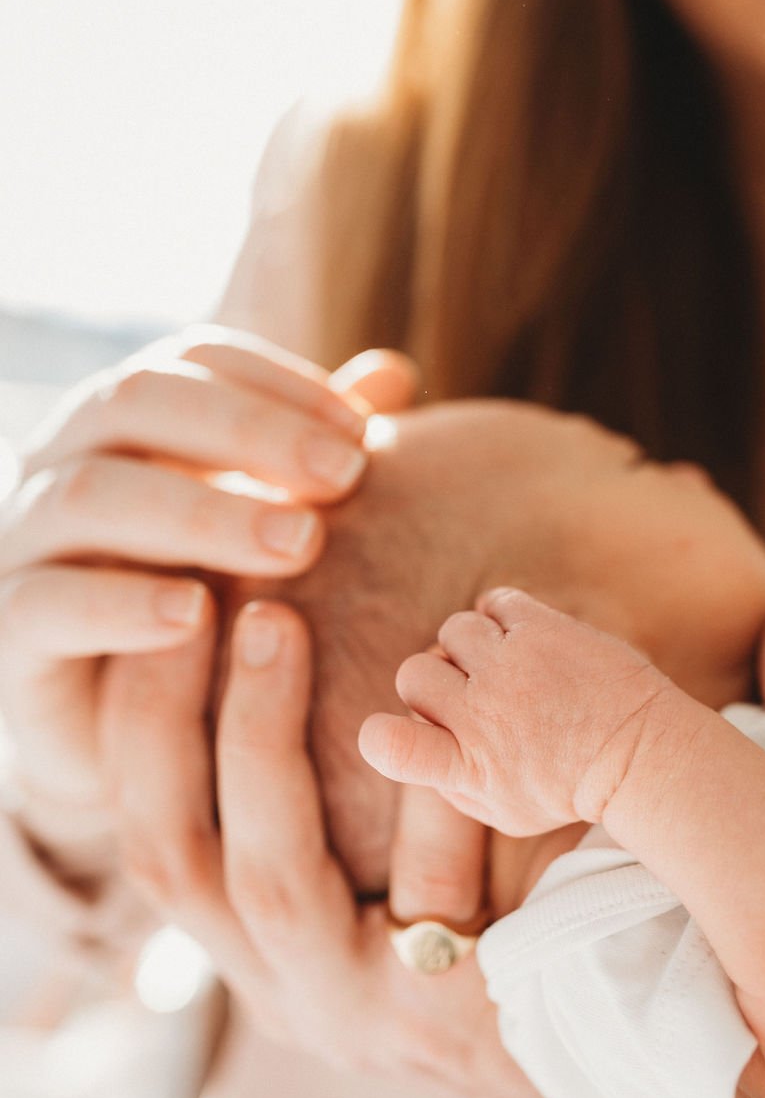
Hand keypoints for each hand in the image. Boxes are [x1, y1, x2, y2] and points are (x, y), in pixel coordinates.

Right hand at [0, 328, 393, 856]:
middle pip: (135, 403)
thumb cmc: (207, 610)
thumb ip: (314, 455)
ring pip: (91, 495)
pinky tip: (196, 615)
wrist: (117, 736)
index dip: (277, 384)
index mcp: (125, 424)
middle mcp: (60, 463)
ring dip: (203, 512)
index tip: (363, 430)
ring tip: (299, 544)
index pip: (191, 361)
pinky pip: (46, 603)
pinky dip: (122, 605)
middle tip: (346, 476)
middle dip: (248, 432)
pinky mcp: (5, 631)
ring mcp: (21, 542)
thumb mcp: (266, 527)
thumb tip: (393, 376)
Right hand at [106, 594, 644, 1097]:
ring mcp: (355, 1014)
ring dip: (263, 740)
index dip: (137, 730)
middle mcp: (282, 994)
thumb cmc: (477, 928)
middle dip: (179, 723)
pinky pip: (424, 893)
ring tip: (281, 632)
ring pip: (274, 882)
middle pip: (178, 861)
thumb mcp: (373, 887)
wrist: (593, 1045)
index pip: (151, 840)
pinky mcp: (440, 1017)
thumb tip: (259, 649)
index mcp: (251, 953)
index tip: (163, 621)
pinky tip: (435, 738)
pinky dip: (425, 805)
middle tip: (228, 611)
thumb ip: (313, 808)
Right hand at [359, 586, 668, 835]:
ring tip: (506, 671)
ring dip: (471, 650)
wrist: (641, 754)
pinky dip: (500, 619)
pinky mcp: (542, 628)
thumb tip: (409, 733)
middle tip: (472, 699)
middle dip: (432, 683)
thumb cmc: (568, 786)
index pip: (389, 744)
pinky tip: (522, 644)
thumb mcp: (502, 809)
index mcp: (468, 767)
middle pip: (411, 672)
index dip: (379, 736)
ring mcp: (513, 666)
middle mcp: (483, 713)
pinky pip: (492, 602)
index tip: (392, 737)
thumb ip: (448, 778)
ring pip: (452, 631)